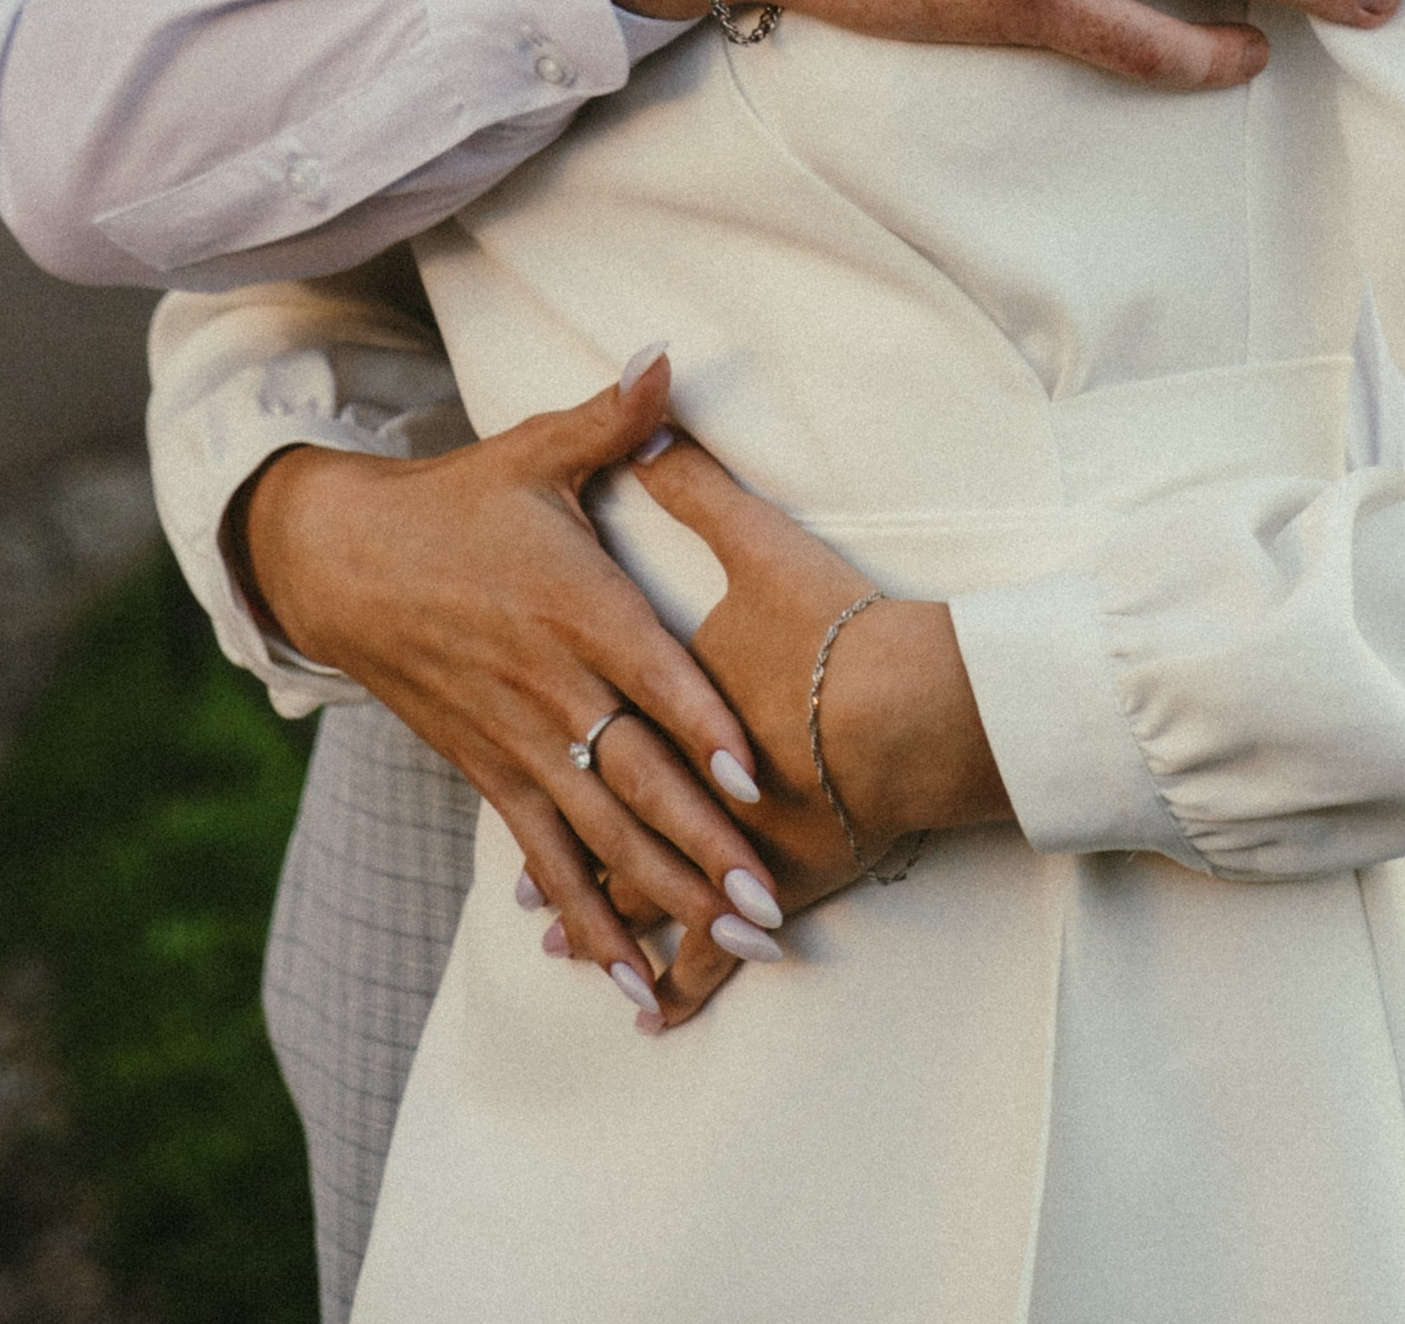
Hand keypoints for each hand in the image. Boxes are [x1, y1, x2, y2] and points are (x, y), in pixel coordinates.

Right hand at [239, 355, 782, 1030]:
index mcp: (572, 605)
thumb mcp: (532, 451)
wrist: (342, 564)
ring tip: (731, 952)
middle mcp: (548, 684)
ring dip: (665, 896)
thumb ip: (613, 419)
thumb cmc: (457, 501)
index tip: (755, 776)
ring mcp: (517, 739)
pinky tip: (633, 980)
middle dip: (705, 845)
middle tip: (770, 905)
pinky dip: (587, 919)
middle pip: (635, 775)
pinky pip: (545, 858)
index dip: (700, 725)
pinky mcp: (490, 773)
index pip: (648, 673)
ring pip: (599, 833)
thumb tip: (668, 354)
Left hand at [537, 430, 1008, 1027]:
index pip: (585, 714)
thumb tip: (650, 392)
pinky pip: (704, 946)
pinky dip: (673, 977)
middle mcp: (668, 774)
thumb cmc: (838, 626)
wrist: (918, 706)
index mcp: (653, 687)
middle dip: (554, 850)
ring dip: (597, 918)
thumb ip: (692, 475)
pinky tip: (650, 1012)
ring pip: (636, 888)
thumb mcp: (760, 539)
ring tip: (555, 947)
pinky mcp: (770, 878)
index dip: (533, 729)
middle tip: (510, 892)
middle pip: (596, 815)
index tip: (487, 740)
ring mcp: (717, 837)